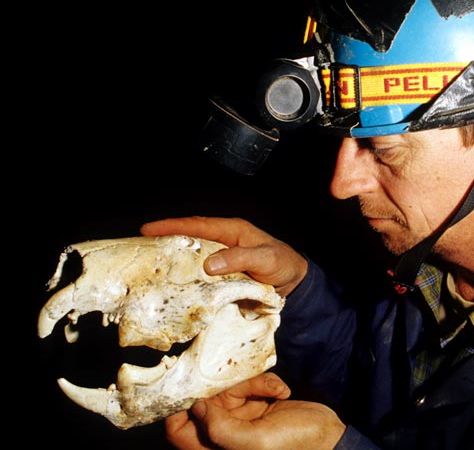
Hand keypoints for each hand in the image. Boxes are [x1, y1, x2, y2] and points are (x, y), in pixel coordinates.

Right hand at [141, 216, 307, 296]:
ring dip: (171, 261)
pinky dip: (185, 279)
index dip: (172, 226)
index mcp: (232, 231)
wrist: (296, 286)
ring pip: (191, 258)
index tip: (148, 229)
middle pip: (188, 239)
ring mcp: (221, 261)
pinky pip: (199, 276)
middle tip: (138, 247)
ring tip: (146, 267)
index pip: (197, 225)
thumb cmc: (283, 265)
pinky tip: (170, 287)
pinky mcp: (222, 278)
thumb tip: (209, 264)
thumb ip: (240, 259)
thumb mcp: (266, 258)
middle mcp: (223, 243)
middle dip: (164, 241)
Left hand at [165, 373, 345, 449]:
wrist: (331, 438)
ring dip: (254, 384)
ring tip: (277, 391)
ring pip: (230, 388)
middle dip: (228, 389)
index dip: (180, 410)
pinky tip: (283, 393)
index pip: (178, 431)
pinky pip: (250, 384)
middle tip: (247, 386)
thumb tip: (198, 406)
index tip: (197, 389)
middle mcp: (224, 436)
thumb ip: (221, 429)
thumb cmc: (295, 446)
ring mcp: (239, 419)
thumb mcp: (255, 442)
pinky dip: (267, 383)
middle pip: (205, 403)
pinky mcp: (256, 405)